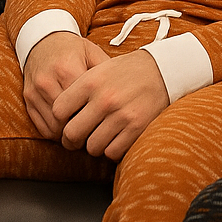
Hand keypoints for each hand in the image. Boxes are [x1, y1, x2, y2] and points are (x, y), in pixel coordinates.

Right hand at [22, 31, 108, 140]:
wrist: (43, 40)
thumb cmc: (73, 49)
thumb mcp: (92, 53)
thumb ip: (107, 72)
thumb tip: (125, 96)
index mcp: (67, 68)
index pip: (82, 105)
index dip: (95, 117)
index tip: (106, 121)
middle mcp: (47, 81)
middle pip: (66, 119)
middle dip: (82, 129)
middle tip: (95, 132)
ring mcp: (35, 91)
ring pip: (53, 127)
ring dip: (69, 133)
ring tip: (83, 130)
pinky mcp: (27, 98)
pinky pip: (41, 127)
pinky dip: (55, 132)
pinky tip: (68, 127)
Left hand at [54, 49, 169, 160]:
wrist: (162, 70)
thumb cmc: (126, 71)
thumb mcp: (98, 69)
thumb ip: (78, 90)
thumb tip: (58, 117)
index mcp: (90, 82)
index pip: (58, 111)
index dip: (60, 120)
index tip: (67, 121)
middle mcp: (104, 98)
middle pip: (71, 134)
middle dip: (72, 140)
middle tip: (77, 139)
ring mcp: (121, 115)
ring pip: (92, 147)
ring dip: (94, 145)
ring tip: (101, 135)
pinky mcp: (136, 127)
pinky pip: (112, 152)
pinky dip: (112, 149)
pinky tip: (116, 138)